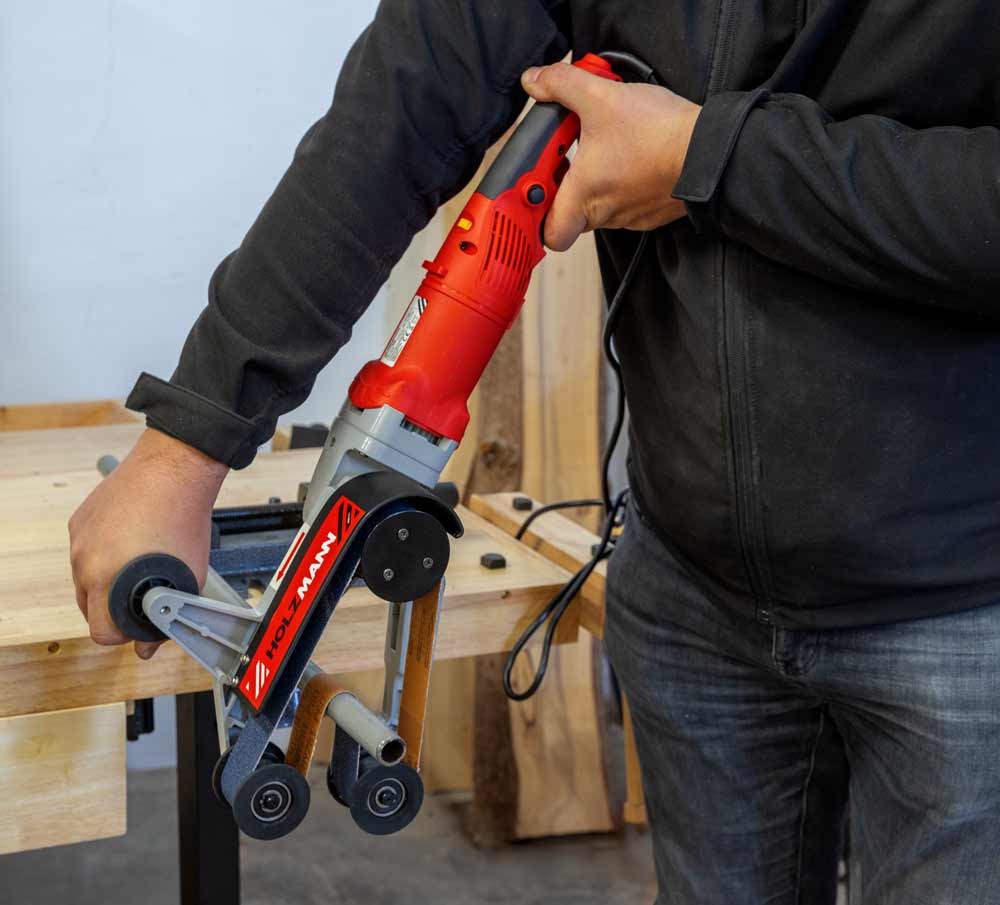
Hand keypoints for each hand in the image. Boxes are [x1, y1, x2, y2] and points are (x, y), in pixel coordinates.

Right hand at [68, 428, 227, 658]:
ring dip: (108, 582)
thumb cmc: (184, 520)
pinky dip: (104, 555)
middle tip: (145, 596)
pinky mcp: (79, 521)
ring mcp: (78, 540)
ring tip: (140, 565)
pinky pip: (86, 552)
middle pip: (90, 609)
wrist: (174, 469)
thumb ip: (166, 617)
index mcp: (108, 580)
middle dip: (115, 611)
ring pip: (86, 580)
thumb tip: (147, 648)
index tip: (142, 625)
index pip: (102, 632)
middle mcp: (84, 562)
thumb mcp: (187, 577)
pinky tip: (131, 543)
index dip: (126, 635)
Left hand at [521, 62, 701, 250]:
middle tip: (567, 158)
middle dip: (566, 188)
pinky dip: (624, 184)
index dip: (538, 217)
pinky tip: (632, 156)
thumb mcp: (601, 97)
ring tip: (605, 149)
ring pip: (601, 208)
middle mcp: (606, 215)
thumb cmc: (660, 135)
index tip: (539, 188)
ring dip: (597, 182)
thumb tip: (537, 82)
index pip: (549, 234)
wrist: (711, 150)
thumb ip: (562, 86)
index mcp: (585, 198)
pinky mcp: (653, 213)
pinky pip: (628, 204)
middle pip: (571, 215)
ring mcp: (631, 217)